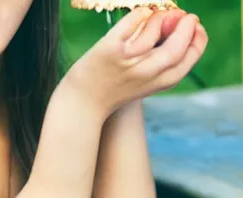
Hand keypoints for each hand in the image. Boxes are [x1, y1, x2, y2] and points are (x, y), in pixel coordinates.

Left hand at [63, 8, 207, 116]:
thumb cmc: (116, 88)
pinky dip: (140, 13)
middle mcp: (147, 72)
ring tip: (150, 19)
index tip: (192, 25)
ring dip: (158, 16)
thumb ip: (163, 60)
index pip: (192, 53)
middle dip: (183, 23)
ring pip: (156, 24)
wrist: (83, 103)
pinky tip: (137, 17)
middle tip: (178, 15)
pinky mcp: (111, 49)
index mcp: (161, 82)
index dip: (197, 35)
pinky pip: (134, 18)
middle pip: (179, 41)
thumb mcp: (147, 81)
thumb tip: (179, 22)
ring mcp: (129, 60)